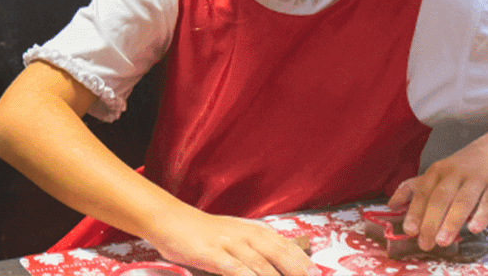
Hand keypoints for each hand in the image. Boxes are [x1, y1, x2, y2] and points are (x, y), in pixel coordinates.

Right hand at [145, 208, 312, 275]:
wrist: (169, 219)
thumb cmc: (202, 232)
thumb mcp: (232, 236)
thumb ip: (254, 250)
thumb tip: (276, 265)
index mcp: (253, 231)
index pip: (286, 246)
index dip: (303, 262)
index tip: (318, 273)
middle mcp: (245, 235)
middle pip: (280, 255)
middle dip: (297, 271)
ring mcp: (229, 244)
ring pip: (262, 265)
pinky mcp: (212, 253)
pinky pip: (236, 270)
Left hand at [388, 130, 487, 253]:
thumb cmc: (466, 166)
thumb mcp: (439, 171)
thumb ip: (416, 187)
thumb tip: (391, 205)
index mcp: (438, 171)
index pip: (423, 192)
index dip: (415, 211)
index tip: (409, 230)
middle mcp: (455, 173)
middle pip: (440, 198)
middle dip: (430, 221)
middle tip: (425, 243)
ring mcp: (477, 179)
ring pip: (462, 201)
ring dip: (451, 221)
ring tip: (442, 241)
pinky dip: (481, 215)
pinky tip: (474, 229)